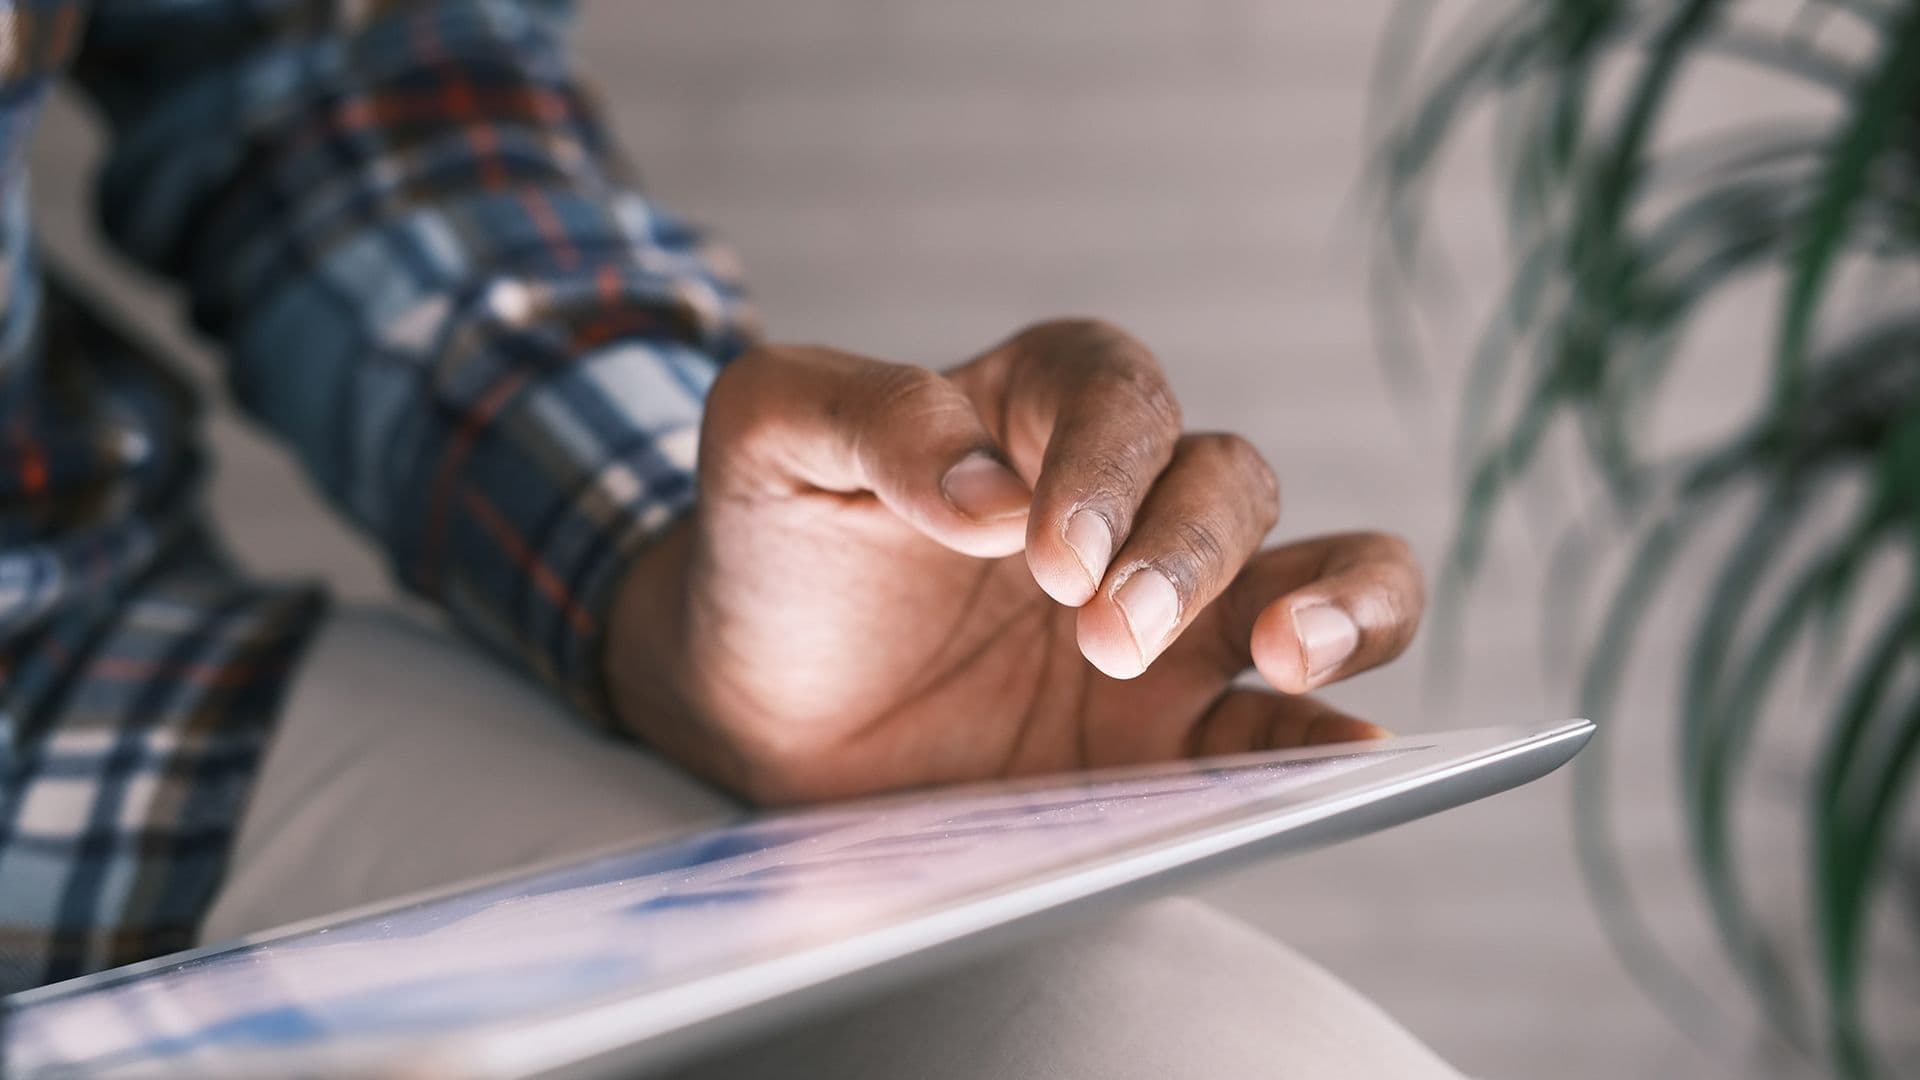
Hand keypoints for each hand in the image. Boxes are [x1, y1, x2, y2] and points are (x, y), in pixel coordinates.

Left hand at [606, 319, 1423, 802]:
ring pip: (1320, 571)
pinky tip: (1352, 746)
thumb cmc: (776, 545)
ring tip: (1291, 654)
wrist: (754, 695)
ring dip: (1338, 602)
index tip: (1043, 551)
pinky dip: (1330, 727)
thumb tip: (985, 488)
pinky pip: (1284, 721)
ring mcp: (1168, 618)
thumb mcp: (773, 440)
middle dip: (1184, 552)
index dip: (1104, 463)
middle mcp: (1127, 503)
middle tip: (1105, 633)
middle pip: (1226, 482)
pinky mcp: (1172, 730)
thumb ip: (867, 416)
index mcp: (1038, 410)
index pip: (1118, 397)